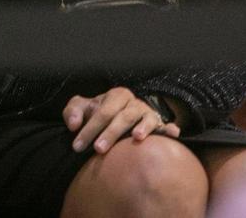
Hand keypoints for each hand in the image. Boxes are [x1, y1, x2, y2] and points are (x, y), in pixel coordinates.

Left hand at [63, 87, 181, 154]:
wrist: (115, 119)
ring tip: (136, 138)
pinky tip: (172, 134)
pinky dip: (170, 130)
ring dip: (142, 128)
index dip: (89, 128)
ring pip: (145, 119)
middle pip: (123, 116)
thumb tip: (73, 124)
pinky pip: (165, 127)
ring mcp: (148, 114)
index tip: (77, 146)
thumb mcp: (83, 109)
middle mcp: (134, 103)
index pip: (103, 111)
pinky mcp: (158, 126)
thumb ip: (73, 112)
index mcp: (117, 96)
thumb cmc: (98, 115)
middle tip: (98, 149)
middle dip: (110, 133)